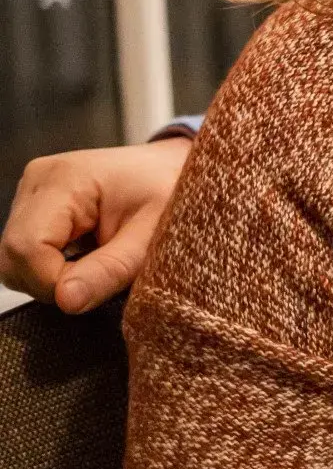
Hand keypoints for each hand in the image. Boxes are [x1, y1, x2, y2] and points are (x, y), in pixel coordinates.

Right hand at [0, 138, 189, 313]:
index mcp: (64, 179)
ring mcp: (33, 193)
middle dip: (53, 282)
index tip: (96, 287)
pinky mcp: (36, 206)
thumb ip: (110, 270)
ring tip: (100, 260)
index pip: (27, 249)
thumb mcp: (153, 236)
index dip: (54, 282)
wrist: (180, 167)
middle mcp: (38, 181)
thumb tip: (66, 301)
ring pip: (15, 260)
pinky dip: (55, 264)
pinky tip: (88, 254)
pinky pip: (28, 252)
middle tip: (102, 275)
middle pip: (13, 258)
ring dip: (54, 275)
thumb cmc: (174, 192)